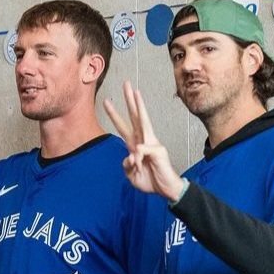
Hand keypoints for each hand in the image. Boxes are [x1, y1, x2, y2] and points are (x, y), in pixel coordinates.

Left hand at [103, 81, 183, 200]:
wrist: (165, 189)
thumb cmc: (150, 180)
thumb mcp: (131, 174)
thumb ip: (126, 164)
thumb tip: (130, 156)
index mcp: (135, 145)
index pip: (123, 127)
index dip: (115, 115)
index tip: (107, 102)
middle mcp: (143, 140)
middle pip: (135, 116)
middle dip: (129, 100)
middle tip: (125, 84)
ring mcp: (152, 143)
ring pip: (144, 121)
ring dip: (139, 106)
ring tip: (135, 92)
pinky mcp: (158, 150)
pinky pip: (143, 150)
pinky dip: (138, 159)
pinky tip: (139, 163)